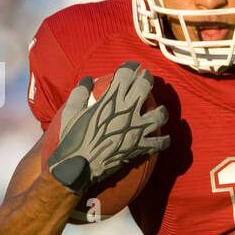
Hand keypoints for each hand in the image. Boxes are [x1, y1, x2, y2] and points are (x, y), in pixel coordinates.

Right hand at [48, 61, 169, 193]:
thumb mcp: (71, 112)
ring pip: (160, 114)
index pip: (127, 74)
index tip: (133, 67)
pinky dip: (164, 140)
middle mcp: (127, 112)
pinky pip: (160, 142)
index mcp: (110, 100)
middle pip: (145, 86)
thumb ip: (80, 93)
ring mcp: (137, 130)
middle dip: (147, 78)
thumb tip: (87, 80)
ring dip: (161, 111)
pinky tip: (163, 138)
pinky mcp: (141, 147)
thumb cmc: (72, 139)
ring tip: (158, 111)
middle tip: (146, 79)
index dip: (131, 67)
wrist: (78, 167)